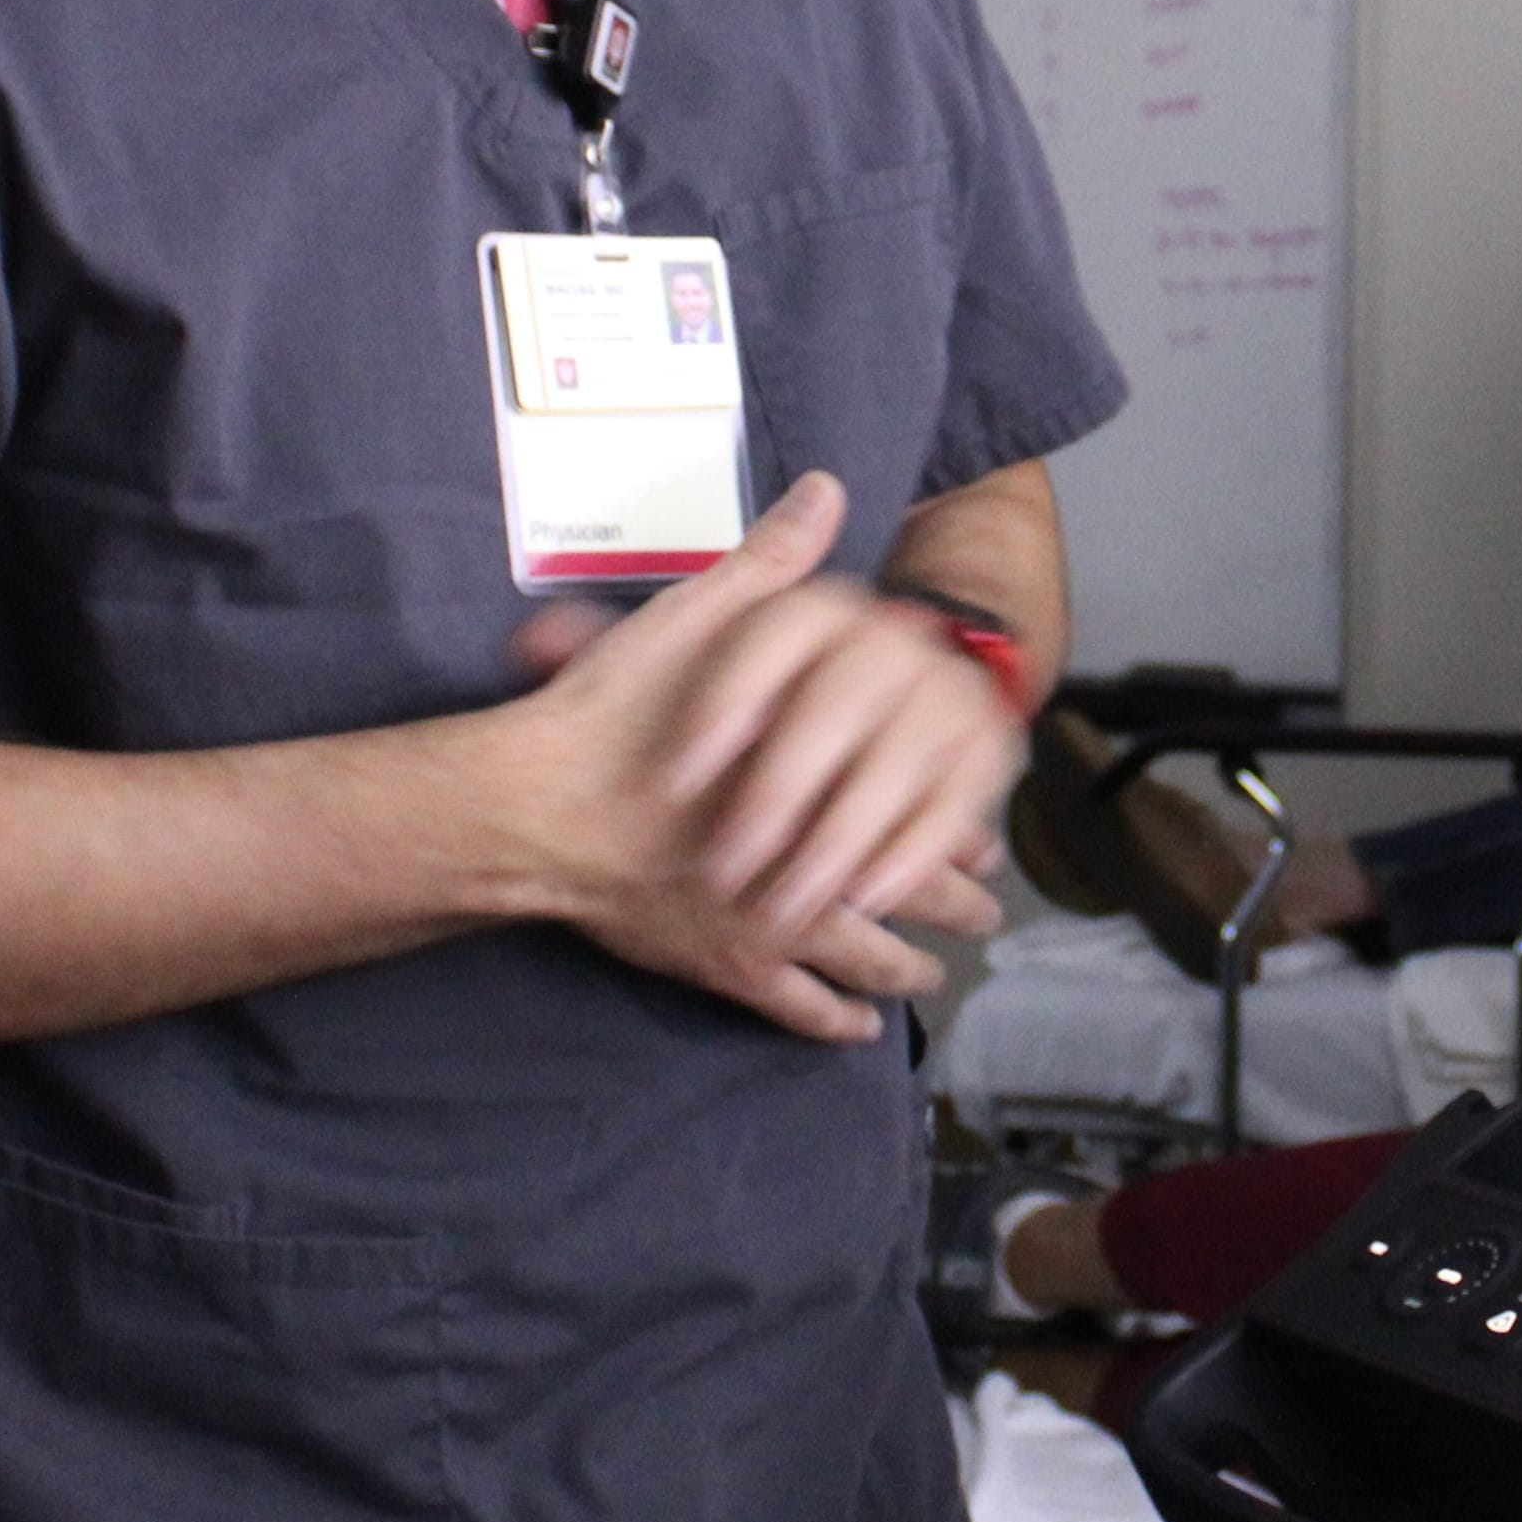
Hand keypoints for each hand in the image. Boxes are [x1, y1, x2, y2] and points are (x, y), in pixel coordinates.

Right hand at [499, 480, 965, 1042]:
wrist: (535, 805)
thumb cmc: (616, 714)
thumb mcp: (699, 615)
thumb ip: (772, 564)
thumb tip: (823, 492)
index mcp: (821, 783)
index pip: (917, 810)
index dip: (955, 823)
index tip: (985, 839)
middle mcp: (814, 861)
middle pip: (910, 894)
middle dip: (952, 905)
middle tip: (981, 912)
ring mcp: (770, 925)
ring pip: (867, 962)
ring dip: (908, 972)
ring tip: (932, 976)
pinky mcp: (723, 967)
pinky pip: (797, 1009)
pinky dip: (833, 1023)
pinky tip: (856, 1029)